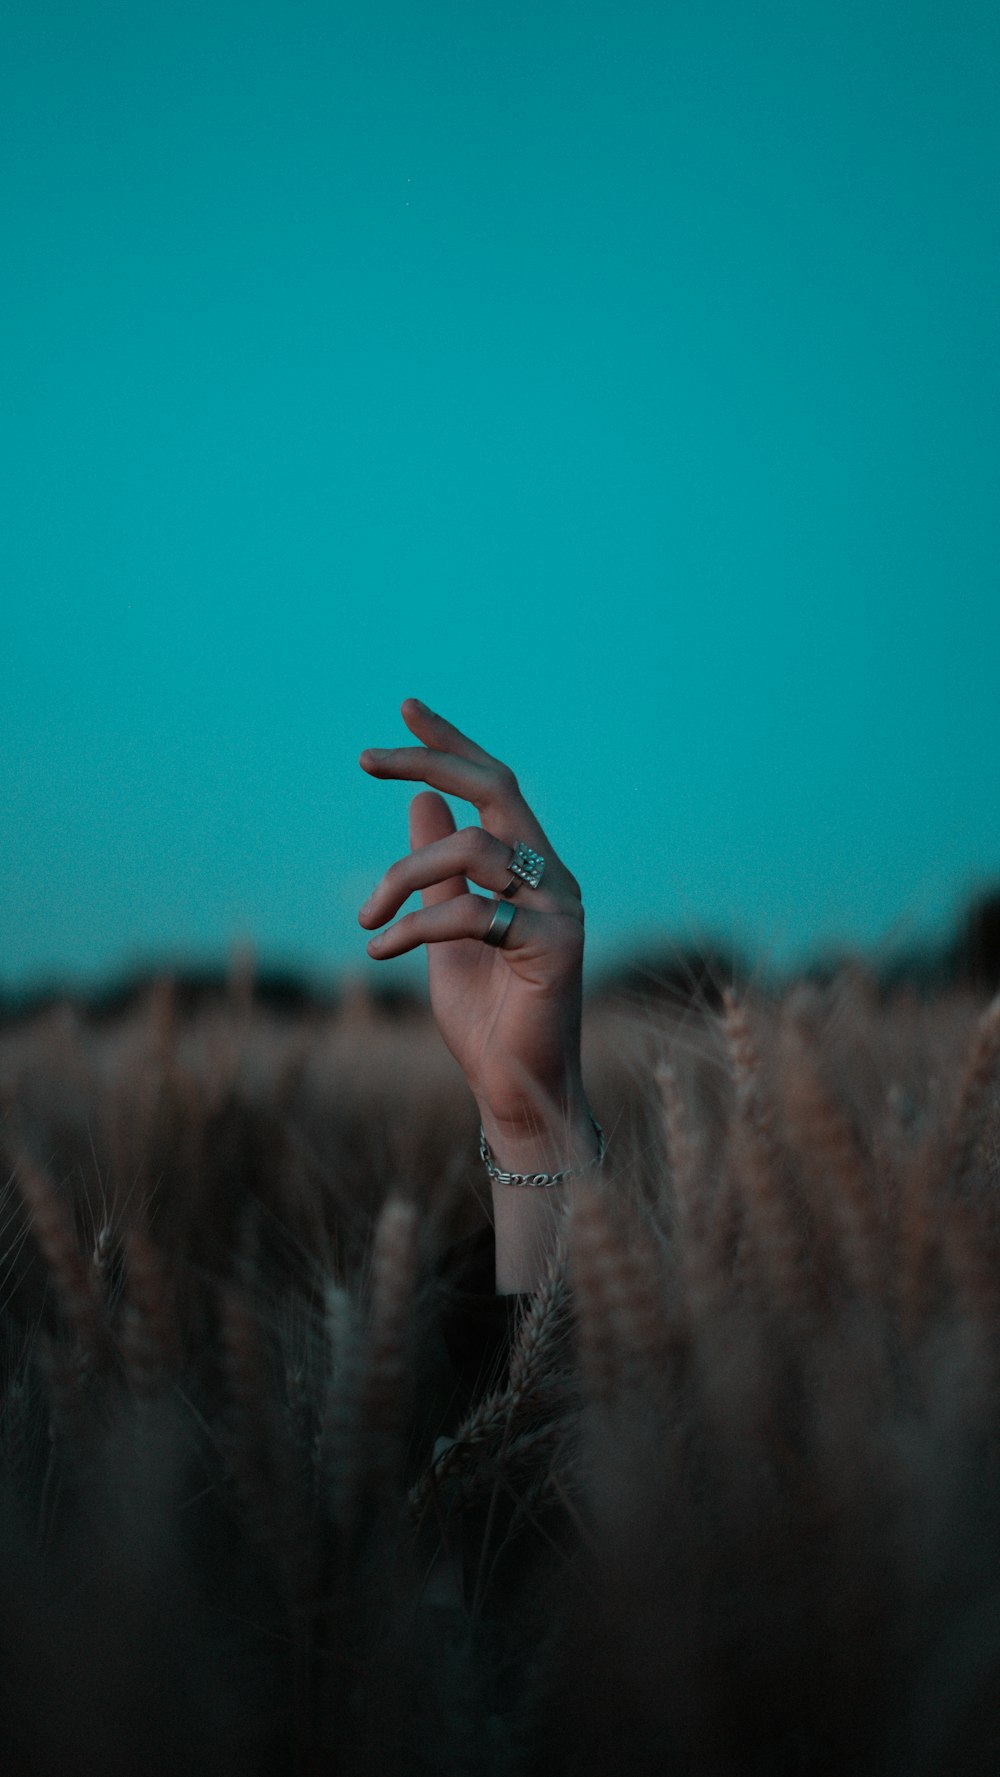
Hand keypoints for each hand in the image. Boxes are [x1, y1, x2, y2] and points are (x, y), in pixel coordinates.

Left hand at [358, 698, 588, 1138]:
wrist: (515, 1091)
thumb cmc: (486, 1017)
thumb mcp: (443, 931)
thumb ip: (434, 871)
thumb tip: (418, 801)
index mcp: (530, 868)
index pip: (495, 786)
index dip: (451, 745)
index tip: (404, 709)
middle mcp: (554, 877)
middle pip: (497, 789)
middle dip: (431, 761)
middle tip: (366, 758)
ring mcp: (561, 909)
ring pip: (473, 849)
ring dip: (402, 877)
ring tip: (367, 918)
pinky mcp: (555, 946)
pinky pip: (471, 914)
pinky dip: (414, 929)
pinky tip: (380, 952)